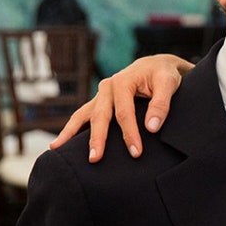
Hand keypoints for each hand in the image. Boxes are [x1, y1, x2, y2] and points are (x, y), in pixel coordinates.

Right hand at [49, 54, 193, 161]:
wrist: (155, 66)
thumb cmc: (163, 75)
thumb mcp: (168, 84)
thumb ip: (161, 104)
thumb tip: (152, 128)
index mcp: (122, 82)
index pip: (124, 113)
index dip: (130, 134)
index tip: (136, 152)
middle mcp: (107, 87)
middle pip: (99, 116)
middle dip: (97, 139)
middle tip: (95, 159)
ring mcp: (100, 95)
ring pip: (82, 115)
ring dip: (70, 133)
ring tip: (57, 149)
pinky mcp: (99, 102)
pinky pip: (82, 116)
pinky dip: (72, 129)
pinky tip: (60, 144)